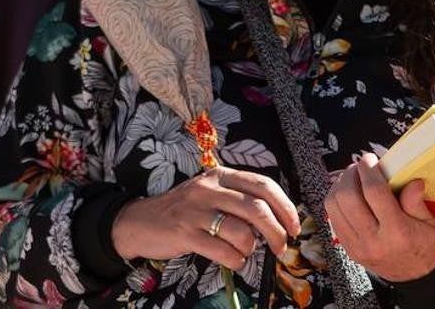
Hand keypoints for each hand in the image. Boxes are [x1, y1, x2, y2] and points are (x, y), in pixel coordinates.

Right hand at [111, 166, 300, 271]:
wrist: (140, 221)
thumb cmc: (184, 210)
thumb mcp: (211, 193)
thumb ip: (239, 199)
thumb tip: (278, 218)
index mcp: (221, 175)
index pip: (263, 184)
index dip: (285, 206)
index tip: (294, 225)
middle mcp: (209, 188)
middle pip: (257, 208)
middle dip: (277, 231)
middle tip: (282, 246)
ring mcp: (196, 210)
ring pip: (241, 231)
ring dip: (253, 248)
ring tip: (248, 252)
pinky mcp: (185, 233)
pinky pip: (222, 250)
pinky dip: (236, 260)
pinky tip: (234, 260)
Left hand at [324, 152, 434, 281]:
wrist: (419, 278)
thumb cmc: (427, 248)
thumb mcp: (432, 225)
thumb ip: (417, 203)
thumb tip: (412, 181)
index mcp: (397, 233)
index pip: (374, 193)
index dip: (368, 170)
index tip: (370, 159)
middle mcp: (373, 240)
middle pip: (347, 198)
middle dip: (350, 175)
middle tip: (360, 167)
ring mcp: (357, 247)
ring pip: (334, 207)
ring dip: (339, 186)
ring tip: (352, 178)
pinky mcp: (349, 249)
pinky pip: (333, 218)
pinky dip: (336, 201)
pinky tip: (348, 194)